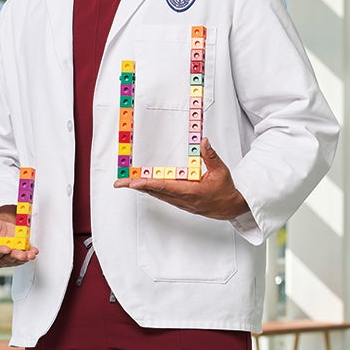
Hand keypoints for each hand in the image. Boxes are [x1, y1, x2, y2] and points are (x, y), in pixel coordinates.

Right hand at [0, 205, 38, 267]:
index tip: (4, 248)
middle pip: (4, 259)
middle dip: (12, 257)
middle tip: (19, 253)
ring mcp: (8, 257)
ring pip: (15, 259)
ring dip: (23, 257)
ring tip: (29, 254)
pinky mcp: (18, 254)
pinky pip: (24, 256)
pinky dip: (30, 254)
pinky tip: (34, 251)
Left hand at [112, 138, 249, 219]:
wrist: (229, 208)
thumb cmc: (225, 191)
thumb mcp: (221, 171)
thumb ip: (210, 157)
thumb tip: (203, 142)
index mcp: (192, 192)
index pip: (166, 187)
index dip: (148, 184)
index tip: (134, 182)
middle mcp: (182, 199)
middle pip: (155, 192)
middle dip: (136, 186)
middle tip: (120, 183)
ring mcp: (180, 202)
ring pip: (157, 194)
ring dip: (141, 188)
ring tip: (126, 182)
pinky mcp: (180, 202)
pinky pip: (162, 195)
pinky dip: (151, 190)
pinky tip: (143, 185)